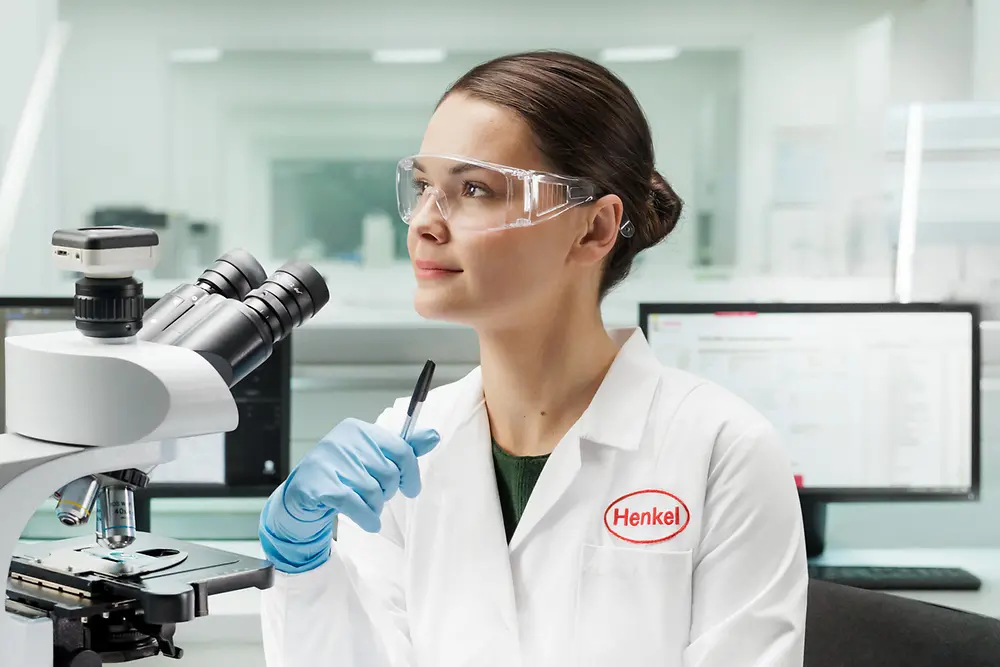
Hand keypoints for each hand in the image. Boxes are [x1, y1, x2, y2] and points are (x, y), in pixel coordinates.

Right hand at [259, 417, 439, 572]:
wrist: (301, 496)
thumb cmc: (340, 475)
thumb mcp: (371, 457)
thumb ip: (402, 448)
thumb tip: (433, 435)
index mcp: (359, 430)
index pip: (401, 449)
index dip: (411, 473)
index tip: (410, 488)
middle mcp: (342, 441)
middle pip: (388, 473)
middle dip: (388, 492)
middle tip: (377, 498)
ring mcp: (327, 462)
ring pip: (373, 491)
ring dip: (375, 508)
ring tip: (368, 509)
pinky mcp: (317, 485)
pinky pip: (354, 505)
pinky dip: (366, 518)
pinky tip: (368, 521)